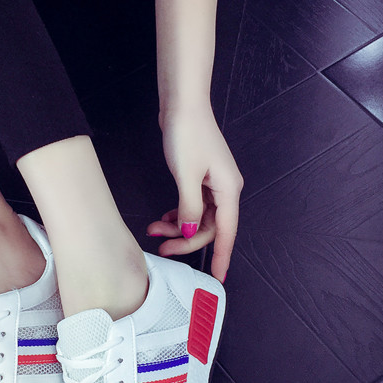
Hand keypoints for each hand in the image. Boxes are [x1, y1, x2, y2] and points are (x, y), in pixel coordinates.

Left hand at [147, 107, 242, 282]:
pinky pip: (192, 206)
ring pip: (198, 218)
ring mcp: (213, 183)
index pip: (227, 232)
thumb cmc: (187, 133)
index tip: (218, 278)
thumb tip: (190, 233)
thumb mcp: (186, 175)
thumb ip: (189, 209)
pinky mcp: (200, 178)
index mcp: (228, 189)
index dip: (221, 256)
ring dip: (178, 226)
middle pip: (209, 227)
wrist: (182, 104)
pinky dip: (178, 214)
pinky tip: (164, 218)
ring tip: (154, 229)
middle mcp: (225, 189)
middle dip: (185, 240)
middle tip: (162, 246)